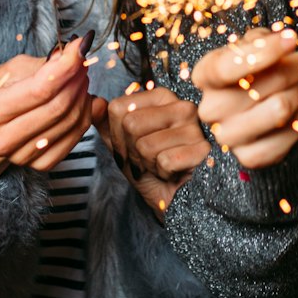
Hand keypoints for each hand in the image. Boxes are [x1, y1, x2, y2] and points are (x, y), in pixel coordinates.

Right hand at [0, 40, 94, 182]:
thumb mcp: (12, 70)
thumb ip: (43, 64)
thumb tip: (75, 53)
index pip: (40, 89)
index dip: (66, 66)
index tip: (80, 47)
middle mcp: (3, 139)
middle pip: (58, 106)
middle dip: (76, 79)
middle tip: (82, 62)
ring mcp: (22, 156)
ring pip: (70, 122)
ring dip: (83, 94)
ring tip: (80, 78)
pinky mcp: (40, 165)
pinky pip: (76, 137)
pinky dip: (85, 114)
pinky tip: (82, 99)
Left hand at [98, 85, 208, 210]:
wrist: (174, 200)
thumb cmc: (151, 169)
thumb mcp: (122, 145)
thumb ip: (105, 122)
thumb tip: (94, 103)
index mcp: (162, 97)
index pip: (118, 107)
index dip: (117, 136)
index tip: (132, 147)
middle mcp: (181, 105)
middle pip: (130, 124)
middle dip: (131, 152)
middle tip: (147, 160)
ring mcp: (196, 126)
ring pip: (145, 145)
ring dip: (148, 165)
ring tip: (162, 167)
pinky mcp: (203, 149)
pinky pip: (165, 161)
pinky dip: (163, 174)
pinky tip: (175, 173)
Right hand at [192, 28, 297, 169]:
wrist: (255, 112)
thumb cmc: (253, 72)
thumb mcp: (251, 47)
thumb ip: (261, 40)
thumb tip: (283, 40)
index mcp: (205, 76)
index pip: (228, 66)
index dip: (264, 51)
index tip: (291, 38)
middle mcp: (210, 108)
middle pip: (265, 83)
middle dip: (295, 67)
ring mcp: (228, 136)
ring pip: (280, 107)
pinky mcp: (250, 158)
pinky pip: (290, 134)